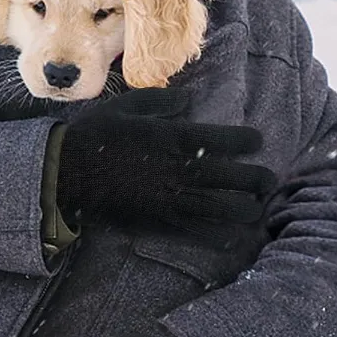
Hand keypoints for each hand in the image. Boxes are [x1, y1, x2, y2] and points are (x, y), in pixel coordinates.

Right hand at [56, 87, 276, 242]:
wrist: (68, 171)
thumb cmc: (96, 133)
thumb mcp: (127, 105)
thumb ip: (161, 101)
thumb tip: (188, 99)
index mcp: (174, 138)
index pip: (222, 139)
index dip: (245, 140)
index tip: (257, 141)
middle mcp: (179, 170)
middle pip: (230, 176)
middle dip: (255, 179)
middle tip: (269, 180)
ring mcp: (170, 198)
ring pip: (220, 206)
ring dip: (244, 208)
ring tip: (257, 208)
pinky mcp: (158, 220)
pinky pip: (195, 230)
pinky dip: (217, 234)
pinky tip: (232, 236)